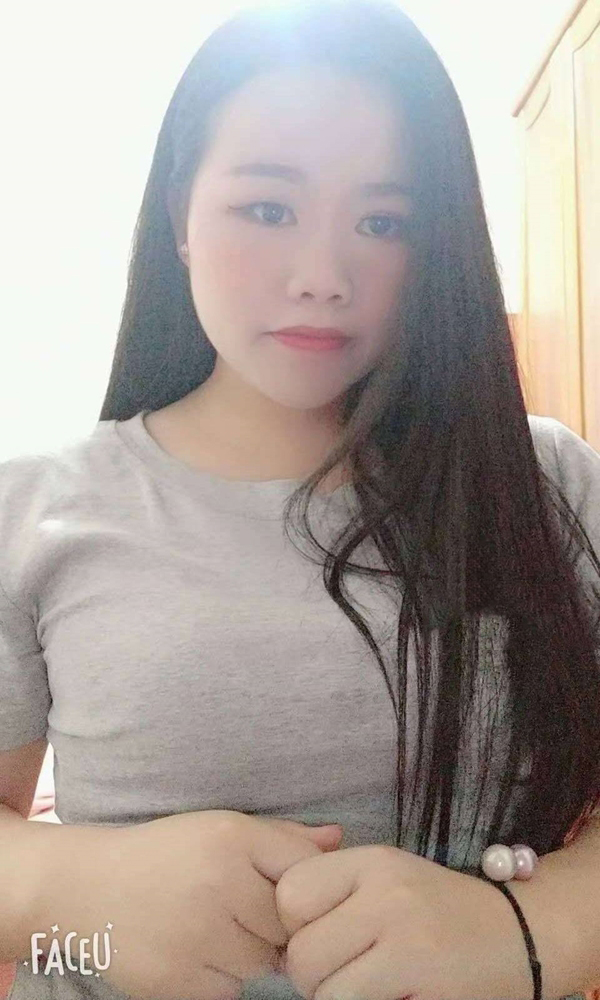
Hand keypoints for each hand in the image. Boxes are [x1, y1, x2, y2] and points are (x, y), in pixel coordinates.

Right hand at [41, 810, 342, 999]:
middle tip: (240, 910)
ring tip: (212, 927)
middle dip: (273, 924)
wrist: (86, 886)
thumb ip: (283, 837)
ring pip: (262, 963)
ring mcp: (197, 937)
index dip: (299, 887)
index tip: (279, 890)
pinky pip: (230, 991)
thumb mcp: (222, 828)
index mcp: (233, 838)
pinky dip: (220, 977)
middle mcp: (218, 884)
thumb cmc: (167, 853)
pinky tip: (194, 949)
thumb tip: (340, 839)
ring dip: (248, 953)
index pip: (305, 872)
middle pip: (287, 925)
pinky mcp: (177, 982)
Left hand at [275, 843, 534, 999]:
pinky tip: (393, 998)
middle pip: (303, 954)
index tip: (321, 937)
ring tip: (366, 989)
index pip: (291, 894)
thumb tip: (270, 918)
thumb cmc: (439, 909)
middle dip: (312, 977)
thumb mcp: (388, 877)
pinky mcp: (429, 990)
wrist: (522, 935)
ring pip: (327, 994)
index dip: (294, 926)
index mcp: (374, 861)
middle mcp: (390, 895)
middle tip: (343, 976)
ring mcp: (411, 944)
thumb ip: (335, 888)